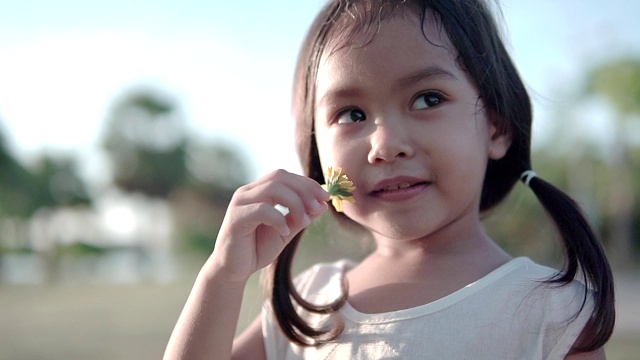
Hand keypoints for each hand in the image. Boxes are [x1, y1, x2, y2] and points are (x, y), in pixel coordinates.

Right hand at [207, 169, 329, 284]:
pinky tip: (284, 232)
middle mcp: (248, 192)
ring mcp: (240, 203)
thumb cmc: (257, 249)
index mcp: (258, 191)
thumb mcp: (286, 231)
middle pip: (280, 177)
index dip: (307, 183)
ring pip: (272, 188)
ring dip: (295, 203)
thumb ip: (301, 217)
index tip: (325, 197)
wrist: (233, 270)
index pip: (285, 176)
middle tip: (318, 207)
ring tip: (304, 221)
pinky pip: (262, 209)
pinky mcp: (236, 218)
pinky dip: (278, 219)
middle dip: (304, 190)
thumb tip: (323, 205)